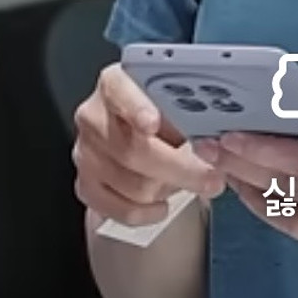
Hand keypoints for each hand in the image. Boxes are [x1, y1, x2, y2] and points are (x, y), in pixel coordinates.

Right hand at [73, 63, 225, 224]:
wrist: (138, 138)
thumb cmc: (164, 117)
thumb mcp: (176, 102)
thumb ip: (188, 113)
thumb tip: (212, 138)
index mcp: (115, 85)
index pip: (118, 91)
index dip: (136, 108)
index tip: (152, 124)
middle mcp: (94, 117)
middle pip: (131, 150)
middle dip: (179, 169)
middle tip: (212, 178)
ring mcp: (86, 152)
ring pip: (131, 184)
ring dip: (167, 189)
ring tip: (189, 183)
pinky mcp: (85, 183)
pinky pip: (118, 208)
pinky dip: (145, 212)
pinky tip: (161, 205)